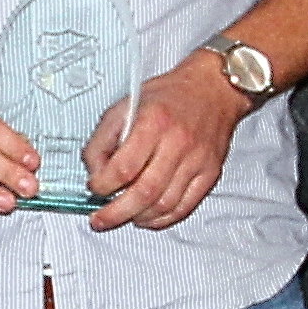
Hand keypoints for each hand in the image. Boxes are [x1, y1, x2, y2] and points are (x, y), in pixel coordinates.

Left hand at [79, 60, 250, 231]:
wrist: (213, 89)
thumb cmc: (171, 96)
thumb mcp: (126, 105)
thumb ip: (103, 138)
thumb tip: (94, 171)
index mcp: (154, 122)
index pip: (123, 167)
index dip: (102, 185)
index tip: (94, 187)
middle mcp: (177, 142)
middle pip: (143, 193)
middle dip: (115, 213)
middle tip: (100, 219)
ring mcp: (196, 161)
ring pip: (164, 205)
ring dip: (138, 217)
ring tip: (124, 216)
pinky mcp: (209, 173)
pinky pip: (185, 207)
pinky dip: (163, 219)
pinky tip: (148, 217)